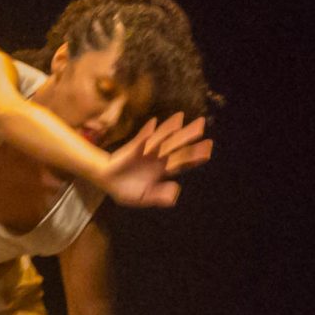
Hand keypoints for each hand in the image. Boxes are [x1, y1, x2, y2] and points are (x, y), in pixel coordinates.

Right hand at [96, 114, 211, 208]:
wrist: (106, 182)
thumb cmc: (126, 189)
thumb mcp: (144, 197)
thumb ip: (159, 196)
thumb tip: (175, 192)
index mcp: (163, 170)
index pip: (183, 161)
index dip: (195, 156)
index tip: (208, 151)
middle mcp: (158, 158)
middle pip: (176, 145)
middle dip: (188, 135)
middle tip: (201, 125)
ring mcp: (146, 151)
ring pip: (161, 138)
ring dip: (170, 127)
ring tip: (181, 117)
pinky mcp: (133, 147)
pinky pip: (141, 138)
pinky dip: (146, 131)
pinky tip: (153, 123)